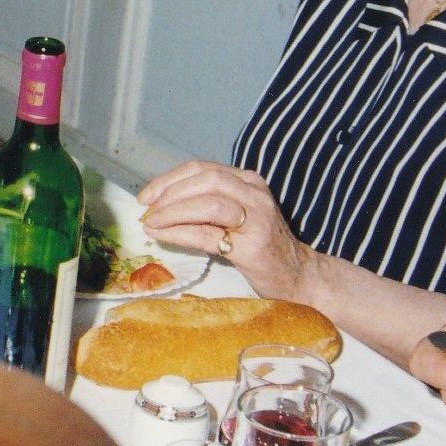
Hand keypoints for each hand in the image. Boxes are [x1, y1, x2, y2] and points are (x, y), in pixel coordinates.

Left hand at [137, 160, 318, 300]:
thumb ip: (206, 204)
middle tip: (147, 209)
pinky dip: (179, 233)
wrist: (298, 276)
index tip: (147, 195)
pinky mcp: (253, 246)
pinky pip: (208, 234)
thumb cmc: (261, 246)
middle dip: (169, 192)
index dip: (169, 179)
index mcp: (248, 181)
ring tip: (151, 223)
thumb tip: (158, 206)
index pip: (202, 169)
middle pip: (206, 180)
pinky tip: (162, 236)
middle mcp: (255, 194)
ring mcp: (257, 219)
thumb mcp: (236, 215)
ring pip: (208, 203)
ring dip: (173, 212)